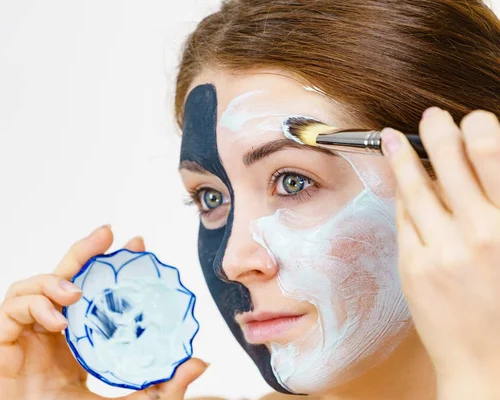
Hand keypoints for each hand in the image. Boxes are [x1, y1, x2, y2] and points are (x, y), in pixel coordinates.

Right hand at [0, 225, 207, 399]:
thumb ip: (161, 389)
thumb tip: (199, 364)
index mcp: (76, 345)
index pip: (94, 297)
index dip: (112, 270)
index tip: (137, 249)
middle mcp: (49, 334)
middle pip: (65, 280)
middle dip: (85, 252)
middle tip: (109, 234)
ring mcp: (21, 336)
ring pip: (34, 286)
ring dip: (56, 279)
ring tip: (76, 292)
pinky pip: (14, 306)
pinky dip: (37, 304)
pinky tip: (59, 319)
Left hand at [382, 109, 499, 399]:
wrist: (490, 369)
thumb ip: (499, 209)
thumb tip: (486, 168)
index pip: (494, 155)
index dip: (480, 129)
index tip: (474, 120)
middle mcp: (483, 233)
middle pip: (453, 161)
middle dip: (439, 130)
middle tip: (432, 116)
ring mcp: (444, 250)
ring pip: (418, 187)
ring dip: (404, 156)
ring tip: (394, 137)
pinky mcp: (414, 267)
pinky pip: (405, 219)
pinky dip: (402, 195)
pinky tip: (397, 180)